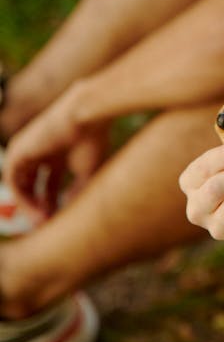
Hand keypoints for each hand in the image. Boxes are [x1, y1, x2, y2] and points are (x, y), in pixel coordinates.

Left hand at [4, 84, 107, 213]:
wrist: (85, 117)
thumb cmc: (92, 140)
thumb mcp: (86, 173)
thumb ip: (76, 193)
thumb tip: (69, 211)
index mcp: (57, 155)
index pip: (48, 186)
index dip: (53, 205)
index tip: (60, 221)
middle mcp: (40, 153)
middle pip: (33, 187)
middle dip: (40, 207)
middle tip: (48, 225)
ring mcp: (27, 151)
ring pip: (21, 185)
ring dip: (30, 206)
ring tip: (42, 222)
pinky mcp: (18, 151)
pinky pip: (14, 181)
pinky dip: (23, 199)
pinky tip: (36, 211)